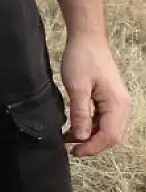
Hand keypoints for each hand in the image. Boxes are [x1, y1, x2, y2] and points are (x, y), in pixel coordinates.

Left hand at [61, 33, 130, 156]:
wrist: (87, 39)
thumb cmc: (82, 58)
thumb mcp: (76, 87)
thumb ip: (80, 113)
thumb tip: (81, 137)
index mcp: (117, 104)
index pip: (110, 136)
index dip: (92, 147)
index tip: (74, 152)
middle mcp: (122, 106)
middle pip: (111, 135)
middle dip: (91, 144)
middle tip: (70, 148)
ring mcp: (118, 102)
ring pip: (107, 128)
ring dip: (89, 136)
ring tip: (68, 138)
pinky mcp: (110, 99)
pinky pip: (103, 119)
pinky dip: (90, 126)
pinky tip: (75, 127)